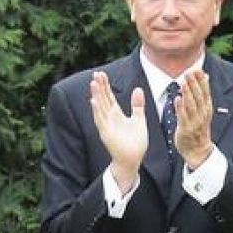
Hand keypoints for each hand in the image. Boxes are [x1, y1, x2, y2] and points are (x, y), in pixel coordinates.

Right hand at [89, 71, 146, 191]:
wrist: (132, 159)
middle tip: (95, 73)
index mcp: (116, 114)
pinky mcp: (106, 134)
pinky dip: (97, 111)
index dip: (105, 85)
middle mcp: (109, 118)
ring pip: (100, 107)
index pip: (109, 96)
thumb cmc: (135, 142)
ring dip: (96, 96)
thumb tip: (137, 89)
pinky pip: (100, 120)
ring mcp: (106, 126)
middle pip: (103, 99)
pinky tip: (94, 101)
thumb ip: (137, 105)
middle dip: (99, 87)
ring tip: (93, 83)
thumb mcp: (139, 120)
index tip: (101, 73)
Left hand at [174, 70, 213, 168]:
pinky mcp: (185, 129)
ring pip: (191, 105)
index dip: (202, 81)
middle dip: (194, 84)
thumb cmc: (199, 128)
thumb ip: (202, 94)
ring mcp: (194, 122)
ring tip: (183, 82)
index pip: (205, 92)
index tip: (198, 69)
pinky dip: (180, 108)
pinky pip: (183, 117)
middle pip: (199, 97)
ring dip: (187, 93)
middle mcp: (202, 114)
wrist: (199, 150)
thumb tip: (205, 76)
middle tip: (189, 72)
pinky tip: (177, 98)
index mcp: (207, 109)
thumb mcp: (204, 111)